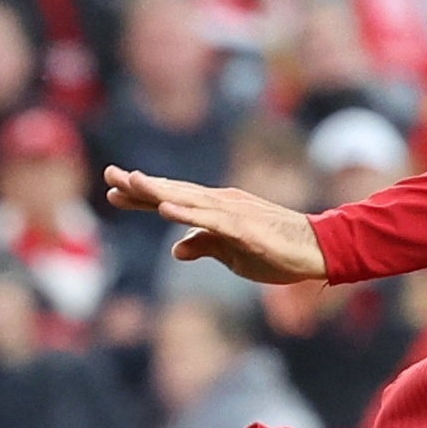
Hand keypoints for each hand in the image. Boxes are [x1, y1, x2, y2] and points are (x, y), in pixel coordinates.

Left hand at [104, 167, 326, 283]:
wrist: (318, 250)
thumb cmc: (277, 250)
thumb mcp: (232, 253)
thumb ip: (204, 245)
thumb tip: (174, 248)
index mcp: (217, 209)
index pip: (173, 199)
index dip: (142, 195)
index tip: (113, 190)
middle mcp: (221, 203)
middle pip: (174, 192)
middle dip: (140, 185)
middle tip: (109, 174)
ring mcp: (233, 212)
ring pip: (189, 199)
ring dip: (159, 190)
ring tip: (131, 181)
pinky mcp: (245, 227)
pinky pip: (211, 219)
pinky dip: (188, 213)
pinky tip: (166, 209)